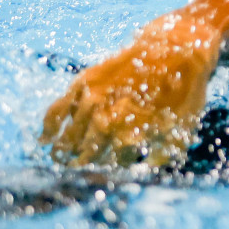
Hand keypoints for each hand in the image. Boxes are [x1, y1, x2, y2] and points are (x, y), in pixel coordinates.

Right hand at [40, 21, 216, 167]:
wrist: (177, 48)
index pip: (111, 164)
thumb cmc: (183, 91)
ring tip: (59, 161)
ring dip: (63, 151)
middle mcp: (109, 117)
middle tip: (77, 174)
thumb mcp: (183, 128)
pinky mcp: (85, 82)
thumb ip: (163, 156)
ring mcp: (93, 98)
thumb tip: (142, 175)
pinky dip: (49, 125)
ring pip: (70, 134)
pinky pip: (59, 107)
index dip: (106, 174)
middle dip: (81, 167)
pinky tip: (45, 138)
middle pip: (87, 153)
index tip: (102, 180)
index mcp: (132, 132)